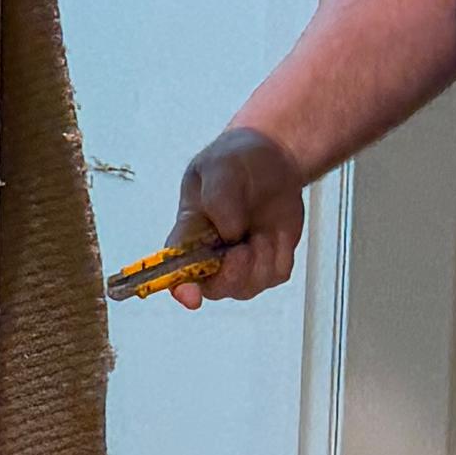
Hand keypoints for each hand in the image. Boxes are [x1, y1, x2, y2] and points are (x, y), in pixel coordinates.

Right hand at [161, 124, 305, 305]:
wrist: (272, 158)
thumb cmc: (235, 162)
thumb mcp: (219, 166)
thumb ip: (219, 197)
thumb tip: (229, 232)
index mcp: (188, 236)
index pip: (176, 272)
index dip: (181, 289)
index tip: (190, 295)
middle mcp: (211, 257)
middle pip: (216, 288)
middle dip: (233, 272)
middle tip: (243, 245)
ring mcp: (241, 263)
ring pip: (249, 286)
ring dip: (260, 257)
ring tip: (260, 227)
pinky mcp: (269, 263)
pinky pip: (276, 275)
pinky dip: (279, 254)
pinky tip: (274, 233)